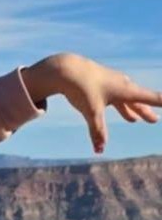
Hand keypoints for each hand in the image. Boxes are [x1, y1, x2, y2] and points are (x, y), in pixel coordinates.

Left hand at [21, 53, 161, 153]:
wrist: (66, 69)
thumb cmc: (82, 89)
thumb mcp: (91, 112)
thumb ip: (97, 131)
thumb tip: (100, 150)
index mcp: (126, 90)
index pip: (151, 98)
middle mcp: (122, 84)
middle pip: (138, 100)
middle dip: (145, 111)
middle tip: (153, 121)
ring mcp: (112, 82)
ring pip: (125, 98)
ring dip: (130, 109)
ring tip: (134, 120)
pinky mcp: (101, 82)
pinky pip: (113, 96)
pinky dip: (117, 104)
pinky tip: (115, 106)